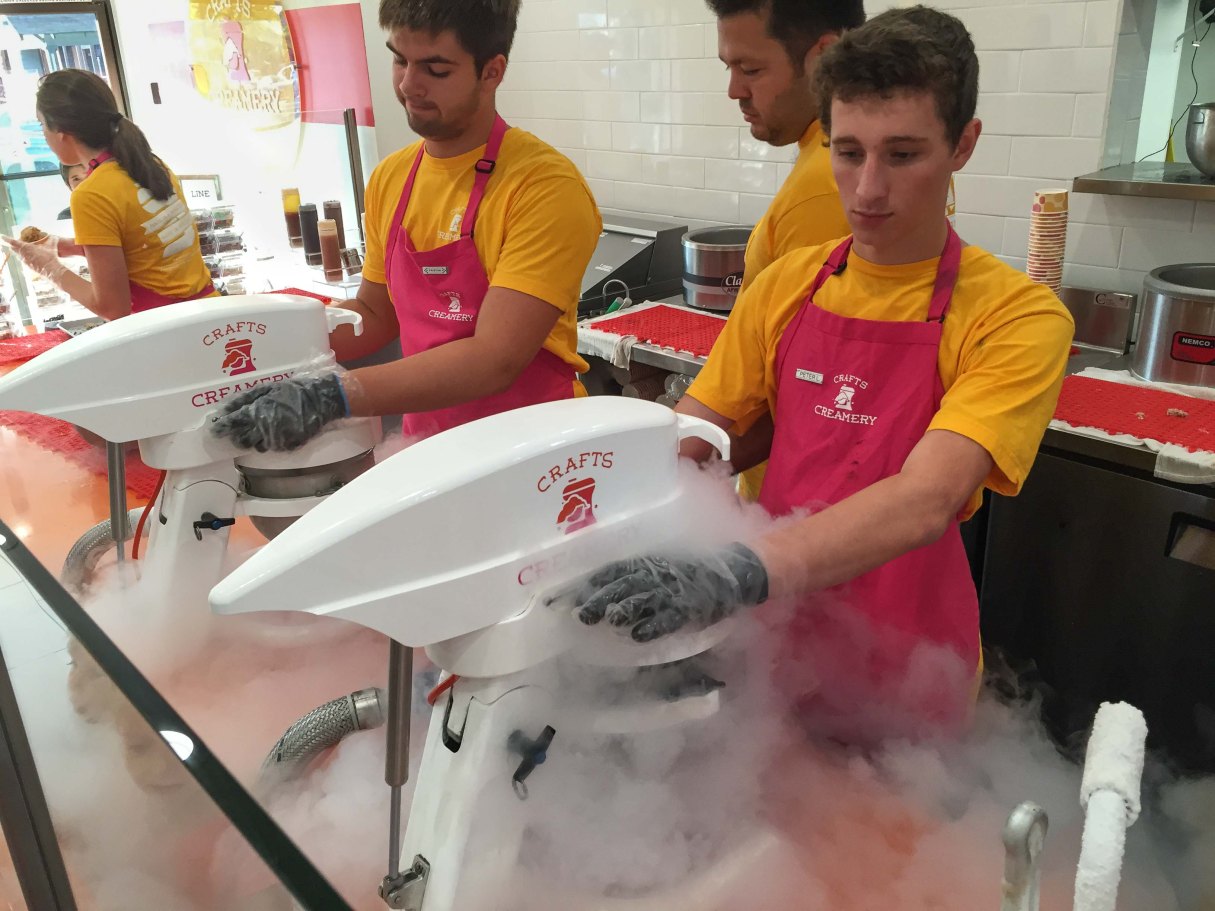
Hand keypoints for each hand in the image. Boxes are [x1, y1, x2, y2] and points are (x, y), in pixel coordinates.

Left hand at [3, 235, 63, 279]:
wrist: (52, 270)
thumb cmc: (50, 257)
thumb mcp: (52, 246)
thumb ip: (52, 240)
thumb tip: (54, 236)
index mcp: (26, 247)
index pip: (13, 242)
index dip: (6, 238)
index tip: (2, 237)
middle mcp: (23, 254)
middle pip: (14, 249)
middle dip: (14, 246)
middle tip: (16, 243)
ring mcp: (25, 261)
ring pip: (19, 255)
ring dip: (20, 252)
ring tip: (26, 251)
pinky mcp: (28, 267)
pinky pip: (24, 261)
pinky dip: (26, 258)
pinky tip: (33, 258)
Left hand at [210, 373, 349, 451]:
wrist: (321, 400)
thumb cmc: (293, 391)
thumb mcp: (268, 388)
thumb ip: (245, 399)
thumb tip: (226, 409)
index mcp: (257, 412)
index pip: (232, 424)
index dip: (221, 427)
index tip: (214, 429)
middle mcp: (264, 428)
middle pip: (241, 440)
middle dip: (237, 436)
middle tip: (238, 430)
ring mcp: (277, 439)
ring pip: (257, 446)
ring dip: (254, 440)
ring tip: (260, 430)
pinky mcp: (288, 446)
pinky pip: (273, 447)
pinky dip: (271, 441)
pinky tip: (276, 432)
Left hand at [574, 544, 768, 642]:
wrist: (735, 573)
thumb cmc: (690, 573)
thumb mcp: (659, 569)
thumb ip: (632, 579)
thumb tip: (596, 598)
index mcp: (645, 564)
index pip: (608, 572)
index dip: (585, 584)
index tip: (559, 598)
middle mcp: (655, 574)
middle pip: (621, 585)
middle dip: (599, 599)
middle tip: (577, 614)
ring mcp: (673, 589)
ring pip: (643, 599)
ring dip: (623, 610)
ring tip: (606, 622)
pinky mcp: (691, 606)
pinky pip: (671, 616)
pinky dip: (654, 625)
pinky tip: (639, 636)